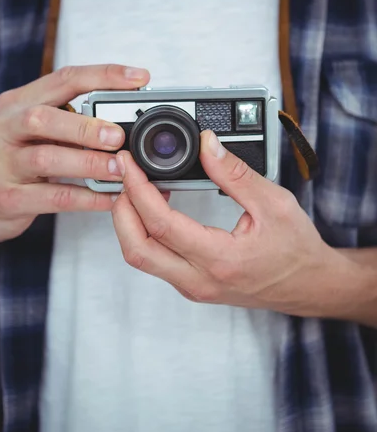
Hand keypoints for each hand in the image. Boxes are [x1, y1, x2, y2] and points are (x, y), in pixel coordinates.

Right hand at [0, 64, 148, 245]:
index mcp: (17, 103)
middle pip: (42, 118)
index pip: (63, 79)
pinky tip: (109, 198)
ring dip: (88, 162)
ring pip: (46, 158)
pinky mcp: (9, 197)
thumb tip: (125, 120)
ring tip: (118, 169)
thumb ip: (69, 120)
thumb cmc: (15, 159)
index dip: (103, 76)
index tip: (138, 78)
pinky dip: (87, 198)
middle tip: (119, 136)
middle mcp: (5, 129)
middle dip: (85, 126)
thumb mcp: (34, 130)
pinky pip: (54, 197)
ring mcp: (2, 164)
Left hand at [112, 130, 345, 317]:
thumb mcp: (273, 203)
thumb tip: (207, 145)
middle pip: (137, 250)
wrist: (310, 285)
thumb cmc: (297, 251)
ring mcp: (193, 287)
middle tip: (123, 177)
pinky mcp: (193, 285)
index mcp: (220, 259)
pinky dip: (145, 233)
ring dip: (129, 223)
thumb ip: (236, 173)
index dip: (138, 190)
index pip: (161, 224)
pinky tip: (154, 208)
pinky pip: (156, 261)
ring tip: (136, 189)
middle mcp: (200, 280)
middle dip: (121, 210)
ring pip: (142, 258)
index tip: (130, 165)